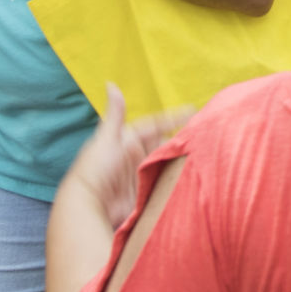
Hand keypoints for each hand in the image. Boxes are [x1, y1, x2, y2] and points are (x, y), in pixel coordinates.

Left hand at [60, 85, 193, 229]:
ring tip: (202, 154)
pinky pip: (165, 182)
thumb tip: (111, 84)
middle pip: (164, 144)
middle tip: (202, 134)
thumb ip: (115, 114)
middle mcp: (136, 156)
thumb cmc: (94, 170)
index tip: (192, 111)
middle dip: (181, 139)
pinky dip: (176, 178)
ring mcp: (141, 174)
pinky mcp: (145, 192)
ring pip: (166, 162)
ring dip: (181, 159)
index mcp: (127, 140)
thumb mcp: (106, 139)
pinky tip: (190, 175)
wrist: (88, 207)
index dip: (172, 118)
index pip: (155, 125)